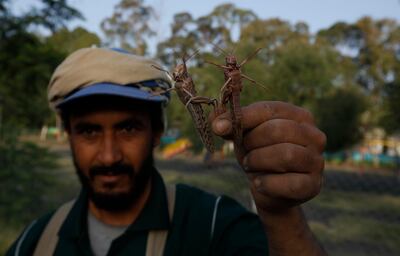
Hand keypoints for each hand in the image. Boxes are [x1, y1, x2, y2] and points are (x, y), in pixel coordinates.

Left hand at [210, 101, 325, 211]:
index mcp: (298, 116)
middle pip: (278, 130)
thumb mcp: (243, 136)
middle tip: (245, 152)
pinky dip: (268, 183)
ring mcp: (317, 161)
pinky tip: (259, 183)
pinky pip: (290, 183)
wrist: (271, 190)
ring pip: (286, 154)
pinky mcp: (314, 185)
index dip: (242, 118)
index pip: (268, 110)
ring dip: (259, 161)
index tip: (219, 127)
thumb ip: (229, 124)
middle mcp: (314, 135)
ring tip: (251, 165)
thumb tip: (216, 122)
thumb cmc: (259, 154)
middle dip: (252, 142)